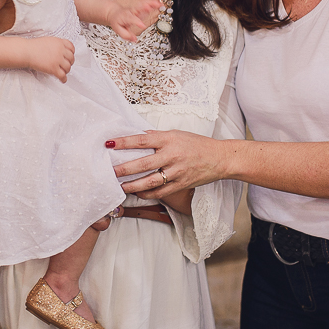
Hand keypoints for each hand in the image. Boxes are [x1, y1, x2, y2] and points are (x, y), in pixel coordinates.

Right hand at [28, 36, 74, 81]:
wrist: (26, 51)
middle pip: (71, 58)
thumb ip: (56, 44)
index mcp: (59, 42)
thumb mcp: (48, 40)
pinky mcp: (53, 68)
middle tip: (66, 65)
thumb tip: (61, 50)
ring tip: (63, 72)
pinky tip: (63, 80)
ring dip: (67, 71)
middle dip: (70, 62)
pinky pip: (62, 75)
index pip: (72, 47)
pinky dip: (64, 79)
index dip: (72, 53)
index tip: (70, 56)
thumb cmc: (34, 47)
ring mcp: (57, 60)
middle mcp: (60, 50)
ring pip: (68, 67)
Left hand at [106, 0, 161, 41]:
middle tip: (153, 8)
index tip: (143, 26)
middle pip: (139, 7)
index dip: (137, 22)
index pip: (132, 19)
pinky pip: (147, 2)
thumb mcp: (118, 30)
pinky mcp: (140, 7)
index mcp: (126, 17)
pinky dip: (153, 2)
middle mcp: (132, 11)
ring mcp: (136, 8)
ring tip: (160, 4)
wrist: (114, 13)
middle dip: (146, 6)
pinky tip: (160, 3)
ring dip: (152, 2)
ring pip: (144, 2)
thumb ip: (126, 35)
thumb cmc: (117, 21)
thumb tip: (134, 40)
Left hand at [108, 130, 231, 198]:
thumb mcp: (176, 134)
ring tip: (120, 186)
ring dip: (132, 186)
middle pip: (143, 164)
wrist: (219, 158)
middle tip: (110, 171)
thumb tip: (138, 135)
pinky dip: (147, 194)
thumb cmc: (196, 144)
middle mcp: (172, 155)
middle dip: (124, 169)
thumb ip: (157, 136)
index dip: (124, 142)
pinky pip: (160, 192)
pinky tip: (137, 194)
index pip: (141, 140)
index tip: (109, 144)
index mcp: (169, 139)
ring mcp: (176, 171)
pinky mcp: (181, 184)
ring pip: (150, 181)